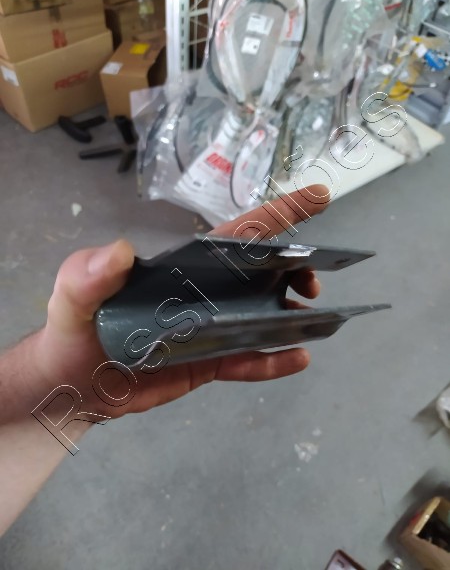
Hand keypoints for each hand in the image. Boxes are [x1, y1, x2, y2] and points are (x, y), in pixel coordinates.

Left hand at [34, 184, 328, 418]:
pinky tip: (297, 358)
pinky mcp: (207, 363)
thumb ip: (87, 274)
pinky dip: (273, 361)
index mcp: (180, 268)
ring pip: (261, 318)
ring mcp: (208, 330)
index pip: (234, 236)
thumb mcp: (70, 297)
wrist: (71, 386)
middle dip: (293, 270)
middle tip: (312, 284)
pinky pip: (246, 361)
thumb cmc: (72, 333)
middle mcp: (201, 294)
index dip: (276, 214)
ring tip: (316, 319)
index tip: (317, 197)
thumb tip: (121, 252)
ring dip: (292, 316)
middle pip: (260, 275)